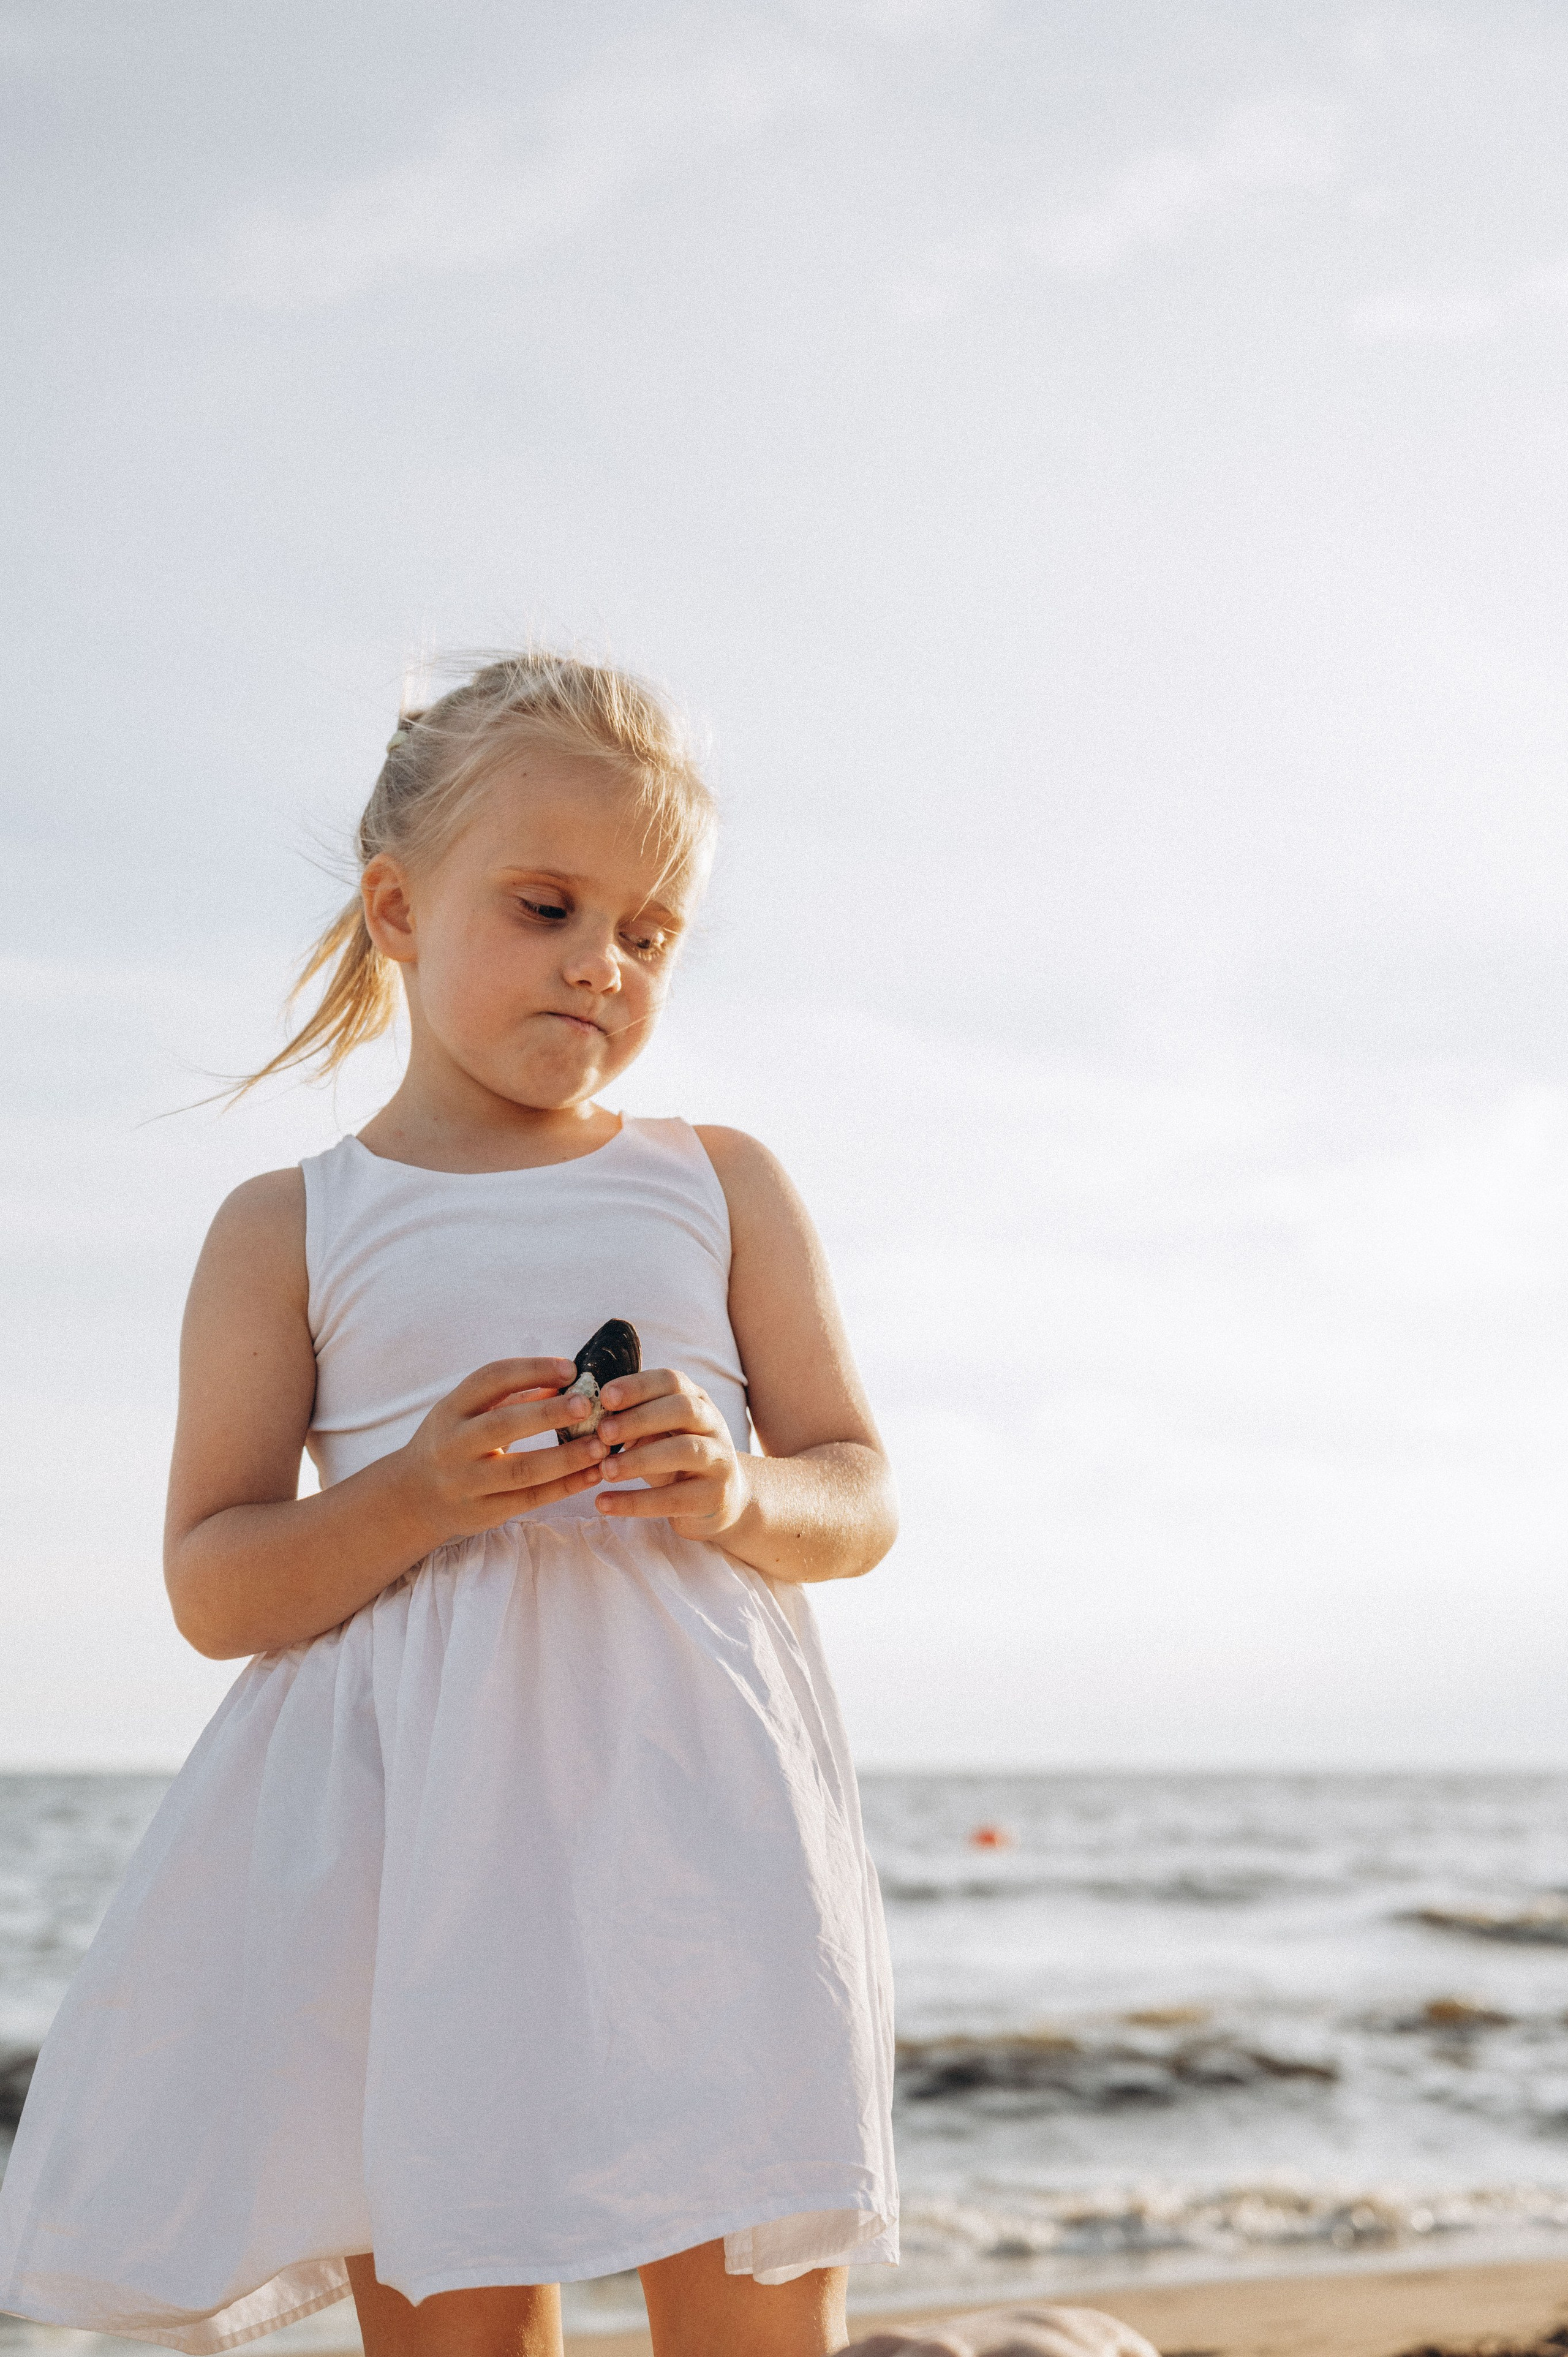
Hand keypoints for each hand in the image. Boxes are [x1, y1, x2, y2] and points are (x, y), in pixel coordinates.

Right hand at [393, 1358, 607, 1545]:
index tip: (569, 1369)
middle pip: (503, 1425)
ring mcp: (466, 1482)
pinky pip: (529, 1500)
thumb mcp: (468, 1413)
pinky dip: (564, 1486)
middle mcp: (454, 1445)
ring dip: (565, 1458)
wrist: (413, 1498)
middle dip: (548, 1414)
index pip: (490, 1380)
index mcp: (451, 1410)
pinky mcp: (482, 1513)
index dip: (531, 1371)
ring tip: (601, 1446)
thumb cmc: (453, 1443)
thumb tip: (564, 1381)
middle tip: (588, 1404)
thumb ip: (512, 1397)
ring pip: (521, 1470)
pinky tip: (592, 1474)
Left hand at [593, 1369, 751, 1540]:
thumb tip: (588, 1416)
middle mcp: (713, 1424)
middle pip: (682, 1409)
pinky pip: (674, 1498)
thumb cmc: (675, 1459)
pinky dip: (635, 1502)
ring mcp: (719, 1460)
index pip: (672, 1381)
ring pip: (685, 1451)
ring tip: (605, 1470)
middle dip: (639, 1418)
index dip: (638, 1386)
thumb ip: (633, 1422)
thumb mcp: (658, 1433)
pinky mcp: (714, 1496)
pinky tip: (604, 1503)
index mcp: (696, 1400)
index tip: (605, 1397)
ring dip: (640, 1459)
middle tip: (603, 1432)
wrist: (722, 1500)